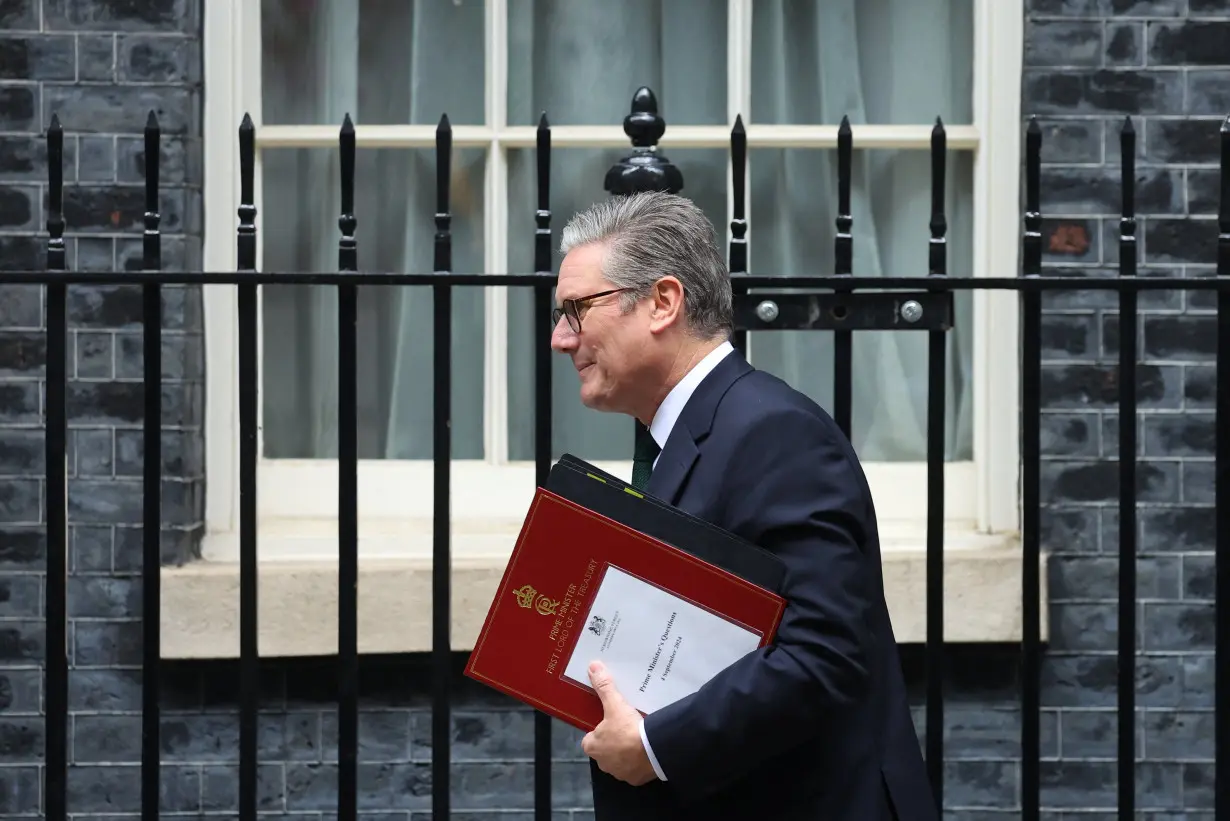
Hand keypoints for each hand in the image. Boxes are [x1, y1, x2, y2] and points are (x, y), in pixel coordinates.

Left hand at [580, 660, 657, 785]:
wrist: (652, 751)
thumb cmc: (628, 729)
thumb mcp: (615, 704)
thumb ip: (604, 687)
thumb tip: (593, 667)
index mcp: (592, 747)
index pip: (589, 739)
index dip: (598, 731)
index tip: (608, 723)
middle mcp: (602, 763)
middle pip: (605, 750)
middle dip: (613, 741)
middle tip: (625, 727)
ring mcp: (620, 773)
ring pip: (620, 760)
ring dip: (626, 752)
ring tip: (638, 737)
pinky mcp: (636, 779)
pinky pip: (635, 769)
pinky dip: (640, 762)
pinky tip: (647, 750)